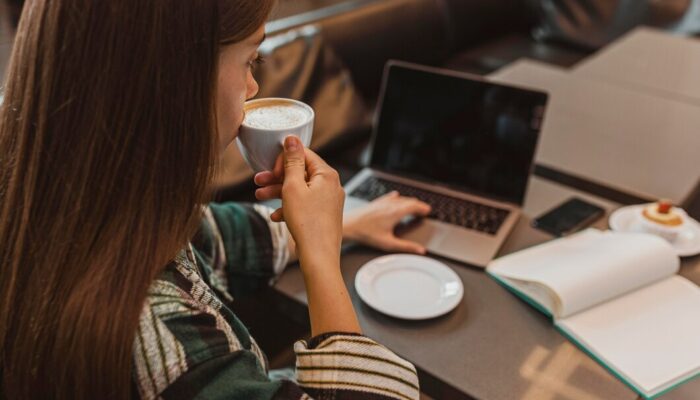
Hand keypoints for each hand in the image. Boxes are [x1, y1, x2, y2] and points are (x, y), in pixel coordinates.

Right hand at [254, 136, 343, 268]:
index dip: (284, 160)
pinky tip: (276, 217)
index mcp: (327, 175)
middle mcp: (332, 185)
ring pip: (301, 190)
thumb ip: (292, 161)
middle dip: (278, 177)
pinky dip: (290, 207)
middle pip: (301, 173)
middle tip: (259, 180)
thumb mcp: (293, 187)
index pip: (304, 154)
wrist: (318, 256)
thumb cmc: (307, 223)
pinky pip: (305, 205)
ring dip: (280, 192)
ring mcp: (329, 201)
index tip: (271, 170)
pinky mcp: (325, 215)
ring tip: (260, 196)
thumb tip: (292, 139)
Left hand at [344, 191, 430, 253]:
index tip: (428, 211)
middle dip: (417, 205)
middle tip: (423, 210)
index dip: (423, 208)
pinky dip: (396, 198)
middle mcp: (389, 204)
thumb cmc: (366, 234)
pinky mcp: (375, 202)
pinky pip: (389, 197)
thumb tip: (420, 250)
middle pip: (408, 201)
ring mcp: (382, 202)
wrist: (349, 226)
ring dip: (408, 201)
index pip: (414, 205)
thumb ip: (406, 246)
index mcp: (395, 212)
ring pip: (400, 198)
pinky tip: (395, 197)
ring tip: (413, 206)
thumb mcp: (389, 243)